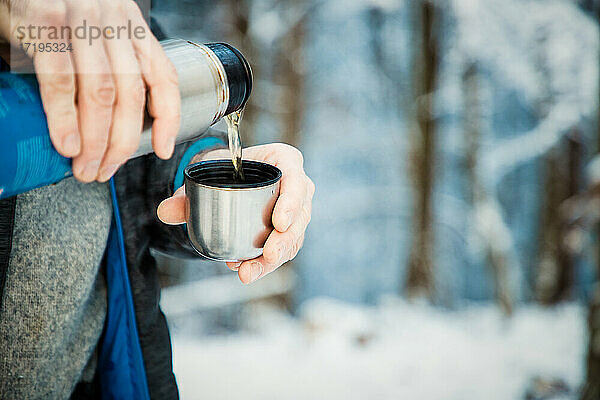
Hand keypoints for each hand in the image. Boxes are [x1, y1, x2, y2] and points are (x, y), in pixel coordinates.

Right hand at [0, 0, 180, 181]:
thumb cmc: (56, 3)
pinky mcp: (46, 22)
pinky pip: (61, 79)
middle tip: (106, 169)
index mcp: (132, 26)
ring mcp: (82, 22)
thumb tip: (103, 120)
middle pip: (131, 94)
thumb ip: (106, 65)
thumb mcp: (93, 28)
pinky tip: (67, 144)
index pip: (164, 76)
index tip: (163, 149)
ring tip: (86, 166)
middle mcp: (114, 22)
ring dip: (96, 139)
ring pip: (101, 93)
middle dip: (122, 142)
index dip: (169, 118)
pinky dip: (65, 118)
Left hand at [158, 143, 314, 283]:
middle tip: (268, 255)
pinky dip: (265, 264)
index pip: (296, 178)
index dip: (292, 201)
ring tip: (248, 273)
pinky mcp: (289, 231)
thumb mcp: (209, 169)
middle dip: (285, 240)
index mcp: (284, 160)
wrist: (233, 175)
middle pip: (300, 216)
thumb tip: (165, 211)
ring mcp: (296, 211)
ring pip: (293, 238)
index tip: (279, 222)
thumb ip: (187, 192)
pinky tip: (245, 271)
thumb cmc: (229, 166)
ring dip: (272, 260)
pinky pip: (284, 250)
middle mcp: (297, 186)